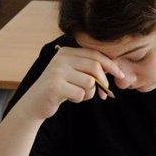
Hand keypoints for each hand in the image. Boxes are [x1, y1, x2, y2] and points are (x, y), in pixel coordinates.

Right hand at [15, 46, 130, 120]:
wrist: (34, 104)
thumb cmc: (60, 89)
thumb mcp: (74, 74)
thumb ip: (89, 68)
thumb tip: (115, 68)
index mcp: (66, 52)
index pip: (95, 54)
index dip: (110, 65)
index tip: (120, 74)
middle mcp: (60, 58)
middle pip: (95, 67)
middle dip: (103, 82)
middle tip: (103, 94)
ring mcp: (56, 71)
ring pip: (89, 82)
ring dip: (89, 93)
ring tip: (78, 94)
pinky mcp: (55, 86)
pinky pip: (81, 93)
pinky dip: (80, 99)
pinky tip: (69, 98)